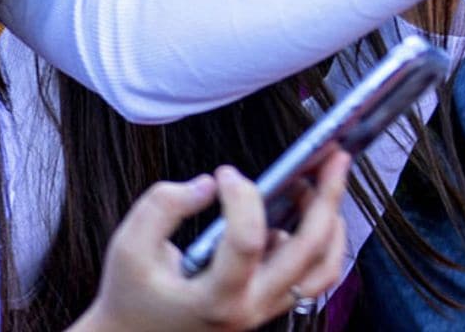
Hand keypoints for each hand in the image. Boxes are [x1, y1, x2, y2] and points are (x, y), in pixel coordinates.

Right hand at [74, 152, 350, 331]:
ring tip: (325, 179)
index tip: (224, 174)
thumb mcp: (129, 246)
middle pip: (308, 252)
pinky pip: (312, 274)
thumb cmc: (132, 295)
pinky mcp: (268, 303)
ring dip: (331, 220)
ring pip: (323, 268)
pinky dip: (319, 238)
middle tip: (335, 155)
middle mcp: (250, 309)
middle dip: (327, 197)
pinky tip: (298, 207)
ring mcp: (264, 309)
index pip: (247, 242)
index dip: (242, 197)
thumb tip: (210, 185)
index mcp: (216, 299)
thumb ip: (164, 205)